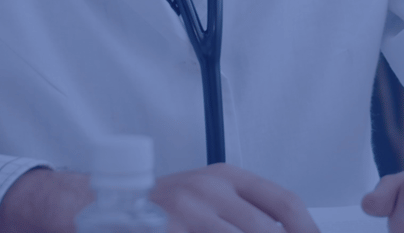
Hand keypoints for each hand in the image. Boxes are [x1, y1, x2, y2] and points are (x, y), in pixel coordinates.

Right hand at [0, 164, 317, 232]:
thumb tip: (292, 231)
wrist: (95, 208)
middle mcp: (208, 191)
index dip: (307, 229)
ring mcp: (185, 214)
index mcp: (225, 177)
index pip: (284, 203)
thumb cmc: (159, 210)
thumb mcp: (205, 199)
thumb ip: (244, 215)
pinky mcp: (166, 229)